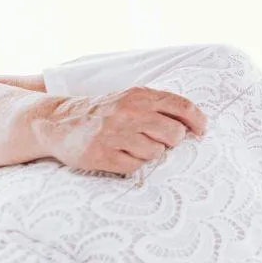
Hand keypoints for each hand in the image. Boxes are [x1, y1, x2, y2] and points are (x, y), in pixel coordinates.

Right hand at [32, 86, 206, 173]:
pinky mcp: (101, 154)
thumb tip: (194, 123)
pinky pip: (134, 166)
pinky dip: (132, 164)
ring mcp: (115, 133)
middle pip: (174, 134)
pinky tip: (119, 155)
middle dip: (172, 141)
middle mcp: (129, 112)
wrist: (60, 121)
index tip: (202, 131)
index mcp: (140, 96)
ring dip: (149, 153)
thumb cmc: (106, 112)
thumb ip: (160, 106)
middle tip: (159, 140)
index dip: (198, 120)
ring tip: (132, 146)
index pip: (182, 106)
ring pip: (156, 152)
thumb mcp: (132, 99)